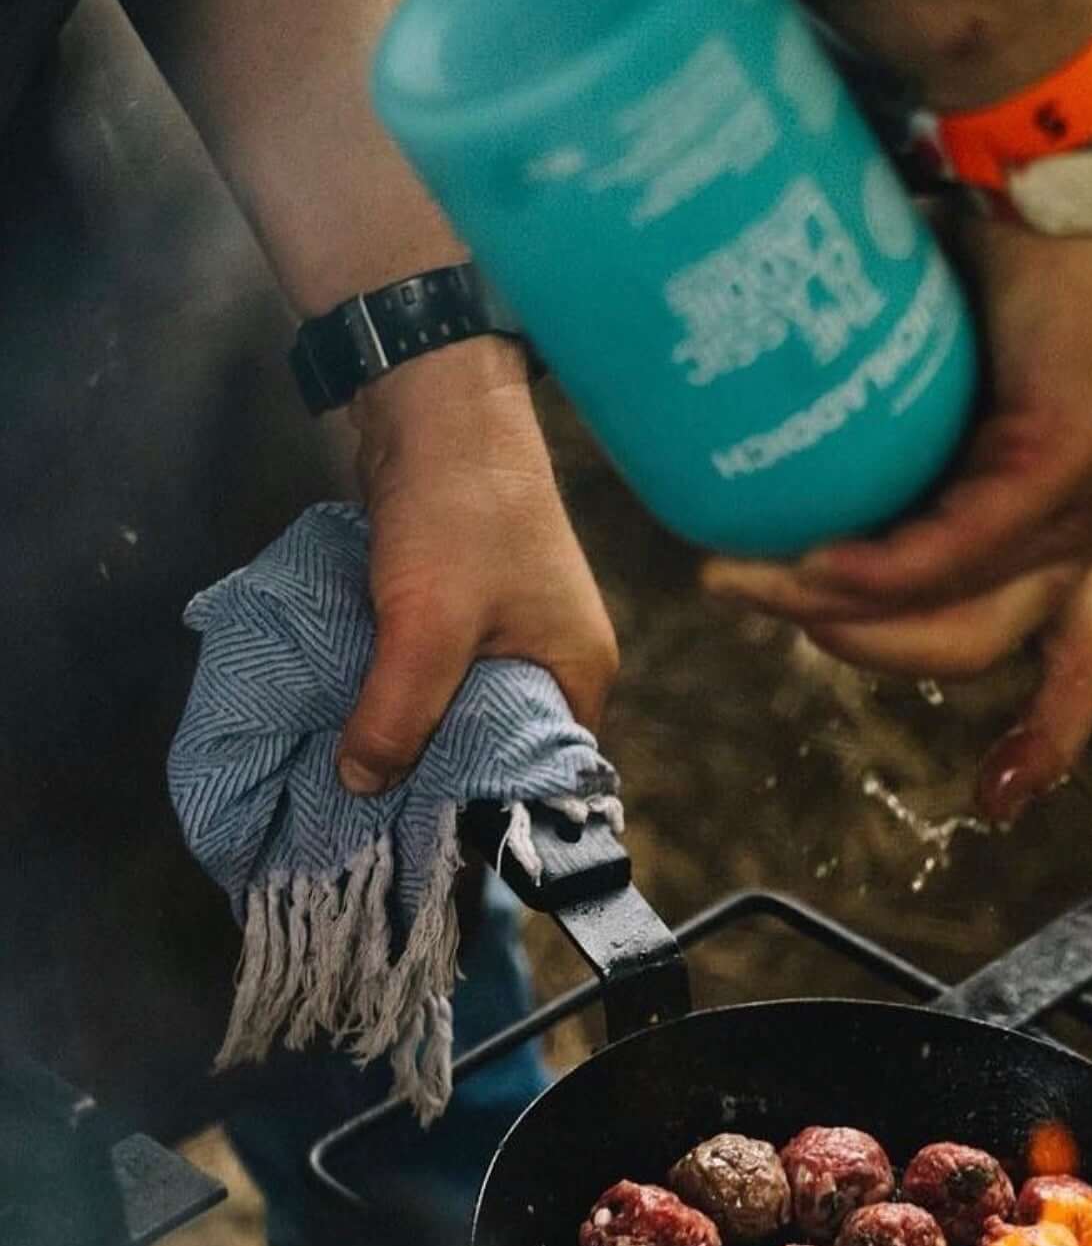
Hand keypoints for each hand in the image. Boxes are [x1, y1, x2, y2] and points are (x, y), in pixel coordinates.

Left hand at [336, 340, 618, 794]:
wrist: (436, 401)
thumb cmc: (460, 516)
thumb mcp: (427, 626)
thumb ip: (398, 713)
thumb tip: (360, 786)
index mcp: (579, 677)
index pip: (547, 778)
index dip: (491, 812)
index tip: (426, 844)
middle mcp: (557, 662)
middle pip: (502, 749)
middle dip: (442, 779)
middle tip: (377, 821)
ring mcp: (515, 633)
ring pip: (463, 711)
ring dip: (415, 734)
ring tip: (359, 781)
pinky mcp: (471, 609)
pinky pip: (441, 674)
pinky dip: (402, 694)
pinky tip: (358, 717)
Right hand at [703, 220, 1091, 816]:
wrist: (1059, 181)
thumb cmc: (986, 277)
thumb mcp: (927, 403)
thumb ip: (880, 469)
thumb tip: (776, 502)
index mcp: (1064, 529)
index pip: (1074, 660)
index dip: (1043, 738)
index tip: (998, 800)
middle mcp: (1083, 533)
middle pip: (973, 653)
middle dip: (858, 649)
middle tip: (759, 592)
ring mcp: (1083, 505)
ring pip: (962, 622)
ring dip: (843, 617)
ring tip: (753, 576)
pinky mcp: (1067, 463)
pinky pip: (956, 555)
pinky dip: (874, 576)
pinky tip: (803, 567)